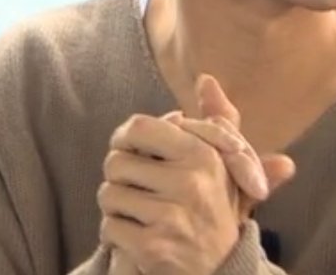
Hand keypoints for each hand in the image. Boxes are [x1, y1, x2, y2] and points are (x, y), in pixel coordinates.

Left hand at [101, 75, 295, 274]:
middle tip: (136, 188)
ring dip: (116, 206)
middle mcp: (190, 182)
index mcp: (203, 154)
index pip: (138, 128)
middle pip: (115, 162)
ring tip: (138, 213)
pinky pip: (108, 226)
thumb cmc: (218, 208)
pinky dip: (115, 233)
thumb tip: (206, 79)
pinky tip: (136, 235)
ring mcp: (171, 216)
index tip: (131, 150)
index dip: (125, 138)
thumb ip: (218, 119)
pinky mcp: (153, 247)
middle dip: (119, 176)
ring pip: (108, 194)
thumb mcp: (227, 162)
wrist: (223, 271)